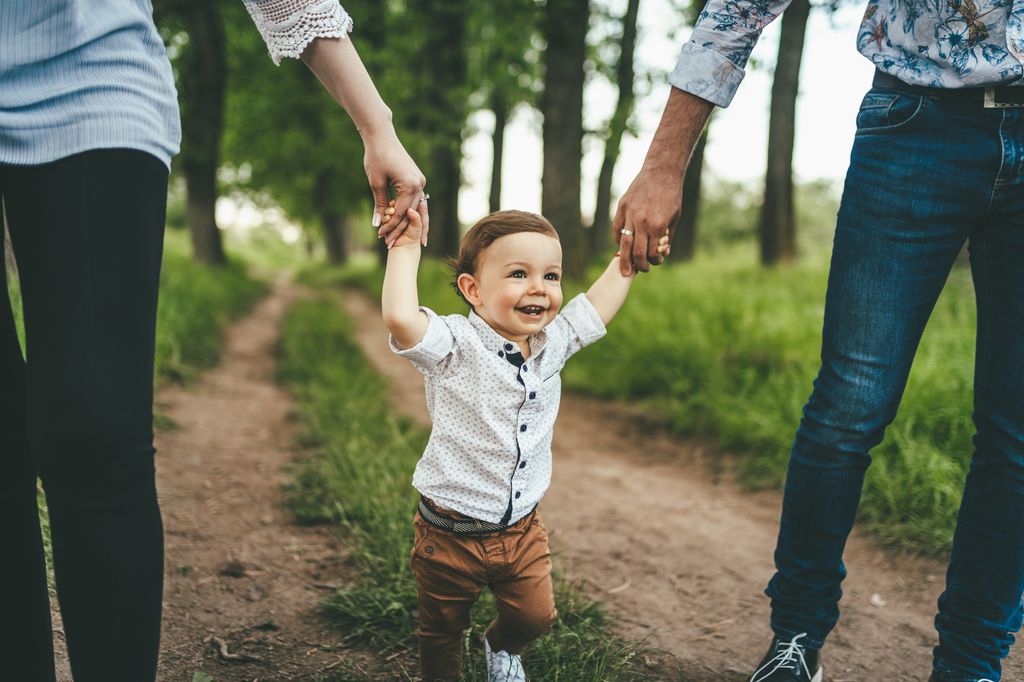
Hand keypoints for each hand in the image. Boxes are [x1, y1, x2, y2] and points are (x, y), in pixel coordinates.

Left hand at [363, 129, 426, 246]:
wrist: (382, 137)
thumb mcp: (376, 183)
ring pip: (416, 209)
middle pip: (411, 213)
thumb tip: (378, 224)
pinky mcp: (418, 179)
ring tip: (405, 240)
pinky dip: (411, 212)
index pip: (401, 212)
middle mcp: (420, 184)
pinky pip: (415, 201)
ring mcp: (421, 182)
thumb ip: (380, 205)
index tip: (381, 237)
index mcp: (411, 185)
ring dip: (409, 224)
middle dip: (400, 229)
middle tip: (390, 244)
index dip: (390, 226)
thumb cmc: (376, 157)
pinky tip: (406, 224)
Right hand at [612, 165, 682, 275]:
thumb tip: (661, 253)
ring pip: (624, 244)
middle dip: (639, 265)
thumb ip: (667, 237)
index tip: (656, 261)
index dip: (655, 260)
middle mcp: (642, 222)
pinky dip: (618, 239)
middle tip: (640, 270)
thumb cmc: (671, 195)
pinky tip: (621, 246)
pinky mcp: (622, 207)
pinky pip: (617, 229)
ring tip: (624, 269)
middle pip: (636, 253)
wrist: (661, 172)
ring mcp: (630, 214)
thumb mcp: (674, 218)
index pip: (652, 253)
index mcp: (657, 226)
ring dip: (624, 259)